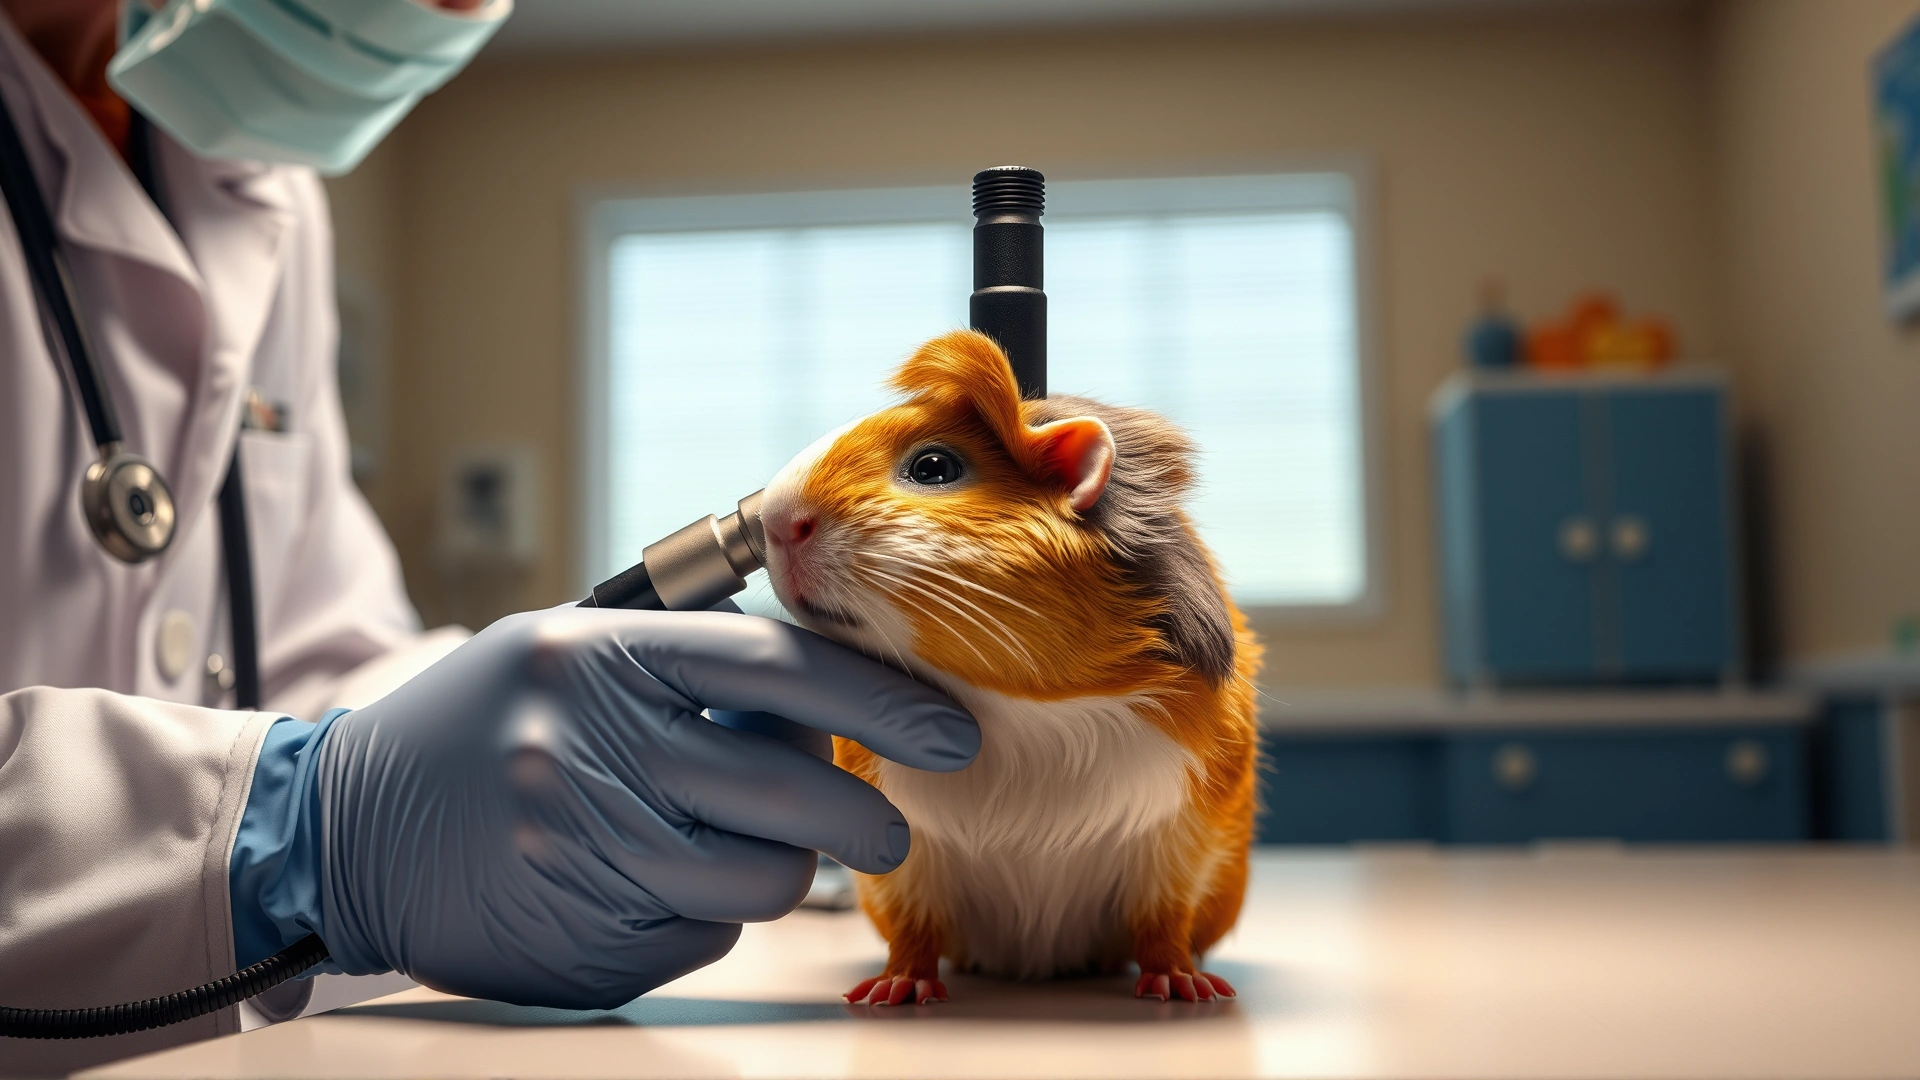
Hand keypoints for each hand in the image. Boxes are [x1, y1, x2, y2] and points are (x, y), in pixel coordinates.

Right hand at [291, 607, 976, 1008]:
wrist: (338, 829)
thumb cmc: (479, 723)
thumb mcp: (571, 652)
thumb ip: (692, 662)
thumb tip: (828, 699)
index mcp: (598, 661)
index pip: (779, 670)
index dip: (881, 702)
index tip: (951, 728)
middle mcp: (590, 753)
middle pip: (791, 796)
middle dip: (864, 819)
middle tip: (881, 827)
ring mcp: (581, 854)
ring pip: (762, 881)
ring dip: (780, 871)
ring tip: (738, 848)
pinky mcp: (578, 939)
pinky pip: (702, 937)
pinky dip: (702, 914)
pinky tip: (649, 883)